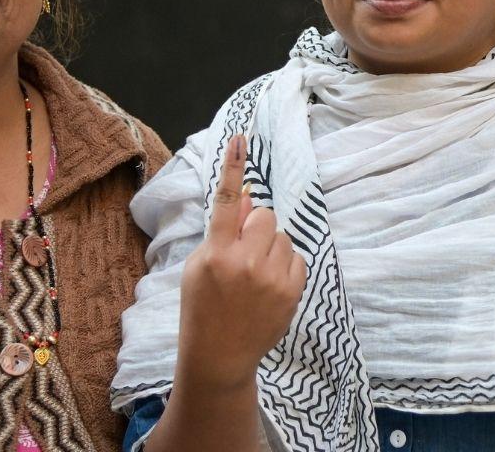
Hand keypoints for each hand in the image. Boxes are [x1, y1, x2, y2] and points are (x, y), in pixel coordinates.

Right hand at [176, 134, 305, 389]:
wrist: (220, 355)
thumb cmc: (203, 306)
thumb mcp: (198, 267)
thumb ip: (223, 231)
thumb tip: (246, 197)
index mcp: (216, 254)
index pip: (224, 202)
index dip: (232, 168)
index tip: (240, 139)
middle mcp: (245, 263)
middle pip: (264, 215)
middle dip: (255, 226)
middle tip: (243, 252)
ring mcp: (271, 279)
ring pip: (282, 236)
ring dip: (270, 247)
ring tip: (254, 274)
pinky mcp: (291, 292)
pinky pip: (296, 257)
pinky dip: (285, 265)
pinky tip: (269, 285)